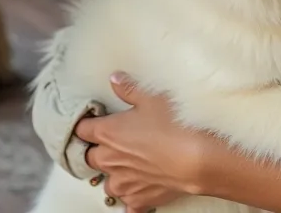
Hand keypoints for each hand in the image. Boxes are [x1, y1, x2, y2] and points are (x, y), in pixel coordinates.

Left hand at [74, 74, 204, 212]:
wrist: (197, 158)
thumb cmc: (175, 124)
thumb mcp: (153, 97)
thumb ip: (129, 89)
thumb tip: (114, 79)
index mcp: (108, 133)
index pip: (82, 129)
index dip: (87, 123)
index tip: (93, 119)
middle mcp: (109, 161)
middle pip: (90, 158)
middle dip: (98, 149)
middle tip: (116, 139)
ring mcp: (123, 184)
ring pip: (107, 182)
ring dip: (115, 173)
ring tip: (131, 163)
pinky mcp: (138, 200)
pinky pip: (128, 201)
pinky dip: (132, 195)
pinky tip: (143, 186)